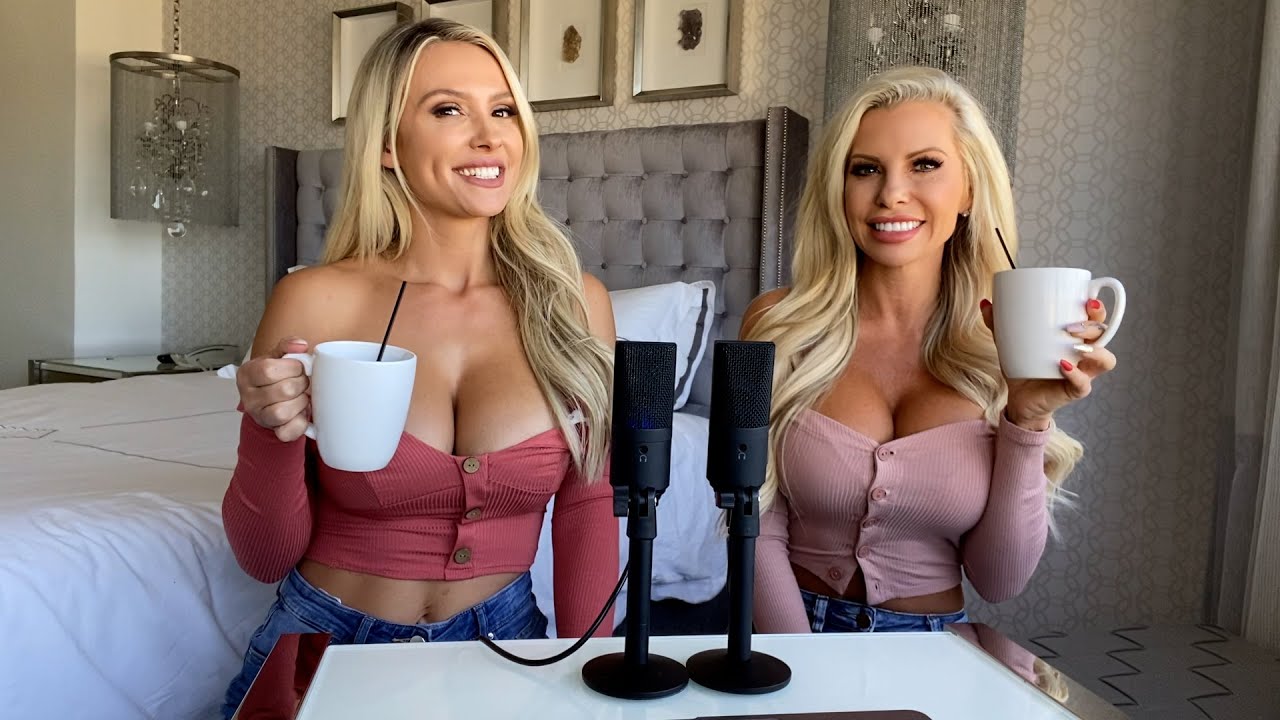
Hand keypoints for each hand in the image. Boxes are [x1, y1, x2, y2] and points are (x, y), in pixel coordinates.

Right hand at [237, 337, 311, 441]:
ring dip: (301, 402)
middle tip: (302, 381)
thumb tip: (300, 345)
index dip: (292, 367)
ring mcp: (259, 416)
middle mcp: (248, 397)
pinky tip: (300, 412)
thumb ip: (287, 346)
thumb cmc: (273, 377)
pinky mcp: (272, 431)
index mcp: (247, 374)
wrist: (270, 401)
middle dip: (301, 383)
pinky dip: (301, 422)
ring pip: (283, 412)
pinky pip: (289, 431)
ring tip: (301, 396)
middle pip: (283, 390)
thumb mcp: (276, 357)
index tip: (298, 367)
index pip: (269, 370)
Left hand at [981, 298, 1117, 429]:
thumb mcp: (1010, 343)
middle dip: (1094, 326)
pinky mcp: (1075, 390)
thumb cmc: (1023, 367)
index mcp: (1075, 337)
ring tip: (1073, 344)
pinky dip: (1076, 374)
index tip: (1088, 300)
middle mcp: (1085, 353)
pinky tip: (1063, 365)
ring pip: (1105, 360)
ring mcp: (1084, 372)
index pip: (1096, 319)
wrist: (1020, 399)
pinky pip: (1084, 383)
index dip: (1098, 309)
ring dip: (1095, 349)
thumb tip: (985, 303)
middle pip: (1104, 335)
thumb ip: (999, 324)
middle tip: (1072, 325)